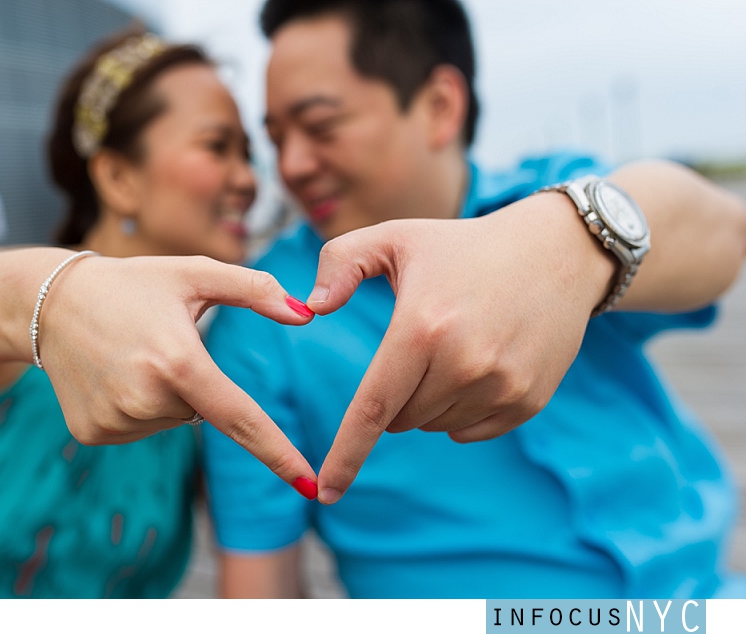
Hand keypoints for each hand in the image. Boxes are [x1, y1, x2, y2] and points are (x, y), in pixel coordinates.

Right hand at [38, 254, 317, 488]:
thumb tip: (306, 315)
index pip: (240, 418)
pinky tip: (113, 376)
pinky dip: (138, 408)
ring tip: (131, 358)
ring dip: (165, 396)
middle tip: (157, 345)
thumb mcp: (194, 274)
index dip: (279, 453)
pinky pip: (141, 429)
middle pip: (202, 411)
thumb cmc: (133, 285)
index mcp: (178, 362)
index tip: (310, 484)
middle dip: (193, 383)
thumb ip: (255, 290)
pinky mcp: (93, 434)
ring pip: (172, 421)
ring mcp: (115, 421)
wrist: (50, 304)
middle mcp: (145, 398)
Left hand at [307, 197, 614, 503]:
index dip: (346, 454)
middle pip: (401, 418)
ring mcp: (501, 385)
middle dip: (395, 395)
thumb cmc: (462, 247)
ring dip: (428, 401)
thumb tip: (311, 309)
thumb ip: (339, 263)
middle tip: (419, 345)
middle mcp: (463, 363)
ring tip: (453, 347)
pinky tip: (476, 367)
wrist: (556, 254)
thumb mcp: (394, 237)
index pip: (372, 408)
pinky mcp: (527, 400)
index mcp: (422, 328)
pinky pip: (469, 430)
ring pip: (433, 425)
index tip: (324, 490)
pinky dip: (460, 410)